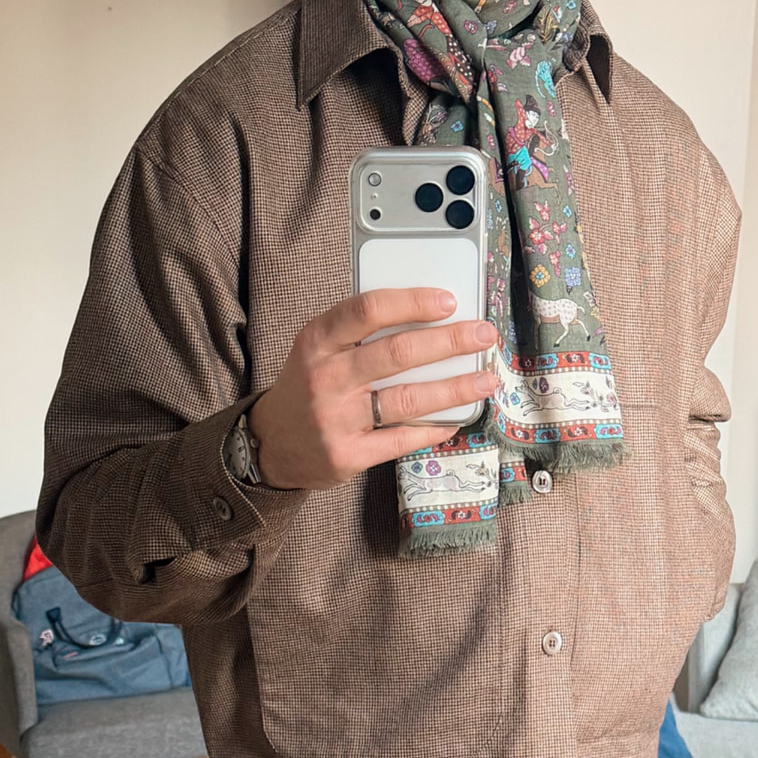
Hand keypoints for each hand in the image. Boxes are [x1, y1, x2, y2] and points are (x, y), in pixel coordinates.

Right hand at [248, 288, 498, 489]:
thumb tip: (429, 318)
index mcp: (317, 341)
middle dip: (449, 342)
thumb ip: (360, 333)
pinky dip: (433, 429)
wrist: (272, 443)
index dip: (413, 303)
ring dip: (454, 389)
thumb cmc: (309, 387)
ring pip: (408, 399)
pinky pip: (402, 440)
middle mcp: (326, 378)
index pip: (368, 310)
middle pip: (398, 353)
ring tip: (486, 379)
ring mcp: (336, 420)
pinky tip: (454, 421)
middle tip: (484, 335)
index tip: (449, 301)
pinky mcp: (347, 455)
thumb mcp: (319, 349)